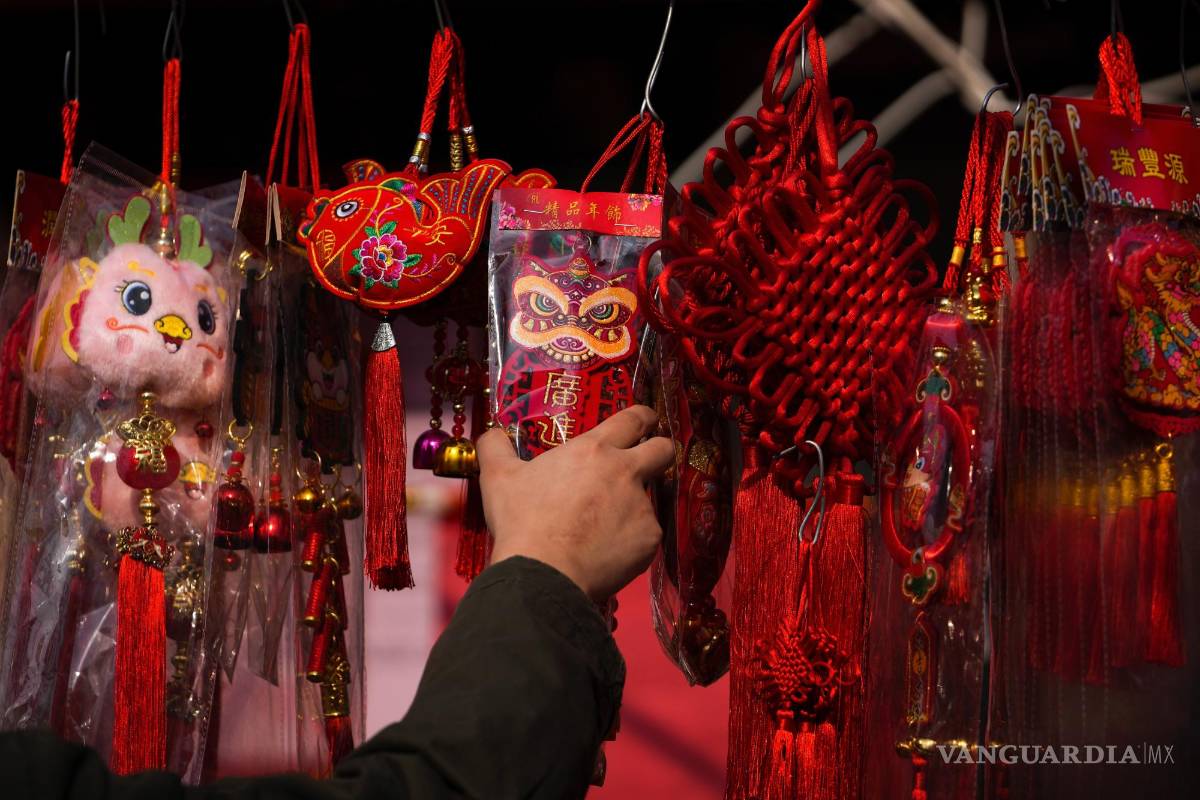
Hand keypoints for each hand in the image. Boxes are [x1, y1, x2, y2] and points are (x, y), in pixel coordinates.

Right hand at [477, 406, 674, 600]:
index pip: (634, 418)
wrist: (544, 572)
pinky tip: (605, 550)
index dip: (644, 416)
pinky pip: (646, 534)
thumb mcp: (498, 477)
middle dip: (660, 450)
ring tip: (604, 526)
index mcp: (594, 449)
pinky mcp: (649, 539)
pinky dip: (630, 541)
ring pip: (650, 498)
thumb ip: (495, 446)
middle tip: (648, 460)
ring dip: (633, 505)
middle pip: (664, 449)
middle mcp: (625, 472)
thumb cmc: (522, 521)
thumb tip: (492, 432)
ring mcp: (641, 506)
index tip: (646, 420)